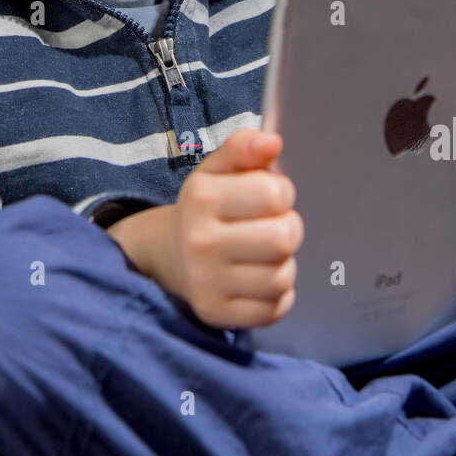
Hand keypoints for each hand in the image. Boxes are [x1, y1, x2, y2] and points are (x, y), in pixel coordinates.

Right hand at [158, 128, 303, 329]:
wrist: (168, 254)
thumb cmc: (207, 208)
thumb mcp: (217, 170)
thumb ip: (244, 147)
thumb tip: (273, 141)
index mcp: (202, 197)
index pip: (275, 194)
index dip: (282, 193)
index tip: (270, 196)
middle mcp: (200, 242)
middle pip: (285, 238)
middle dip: (287, 228)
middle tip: (271, 226)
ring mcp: (206, 282)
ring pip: (282, 276)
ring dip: (282, 263)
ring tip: (263, 253)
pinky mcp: (216, 314)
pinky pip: (275, 308)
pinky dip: (276, 295)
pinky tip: (258, 278)